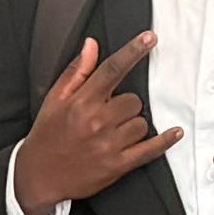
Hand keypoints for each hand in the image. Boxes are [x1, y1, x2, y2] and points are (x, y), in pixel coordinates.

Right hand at [12, 32, 176, 214]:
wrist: (38, 176)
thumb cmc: (47, 136)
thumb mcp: (54, 100)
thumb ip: (76, 72)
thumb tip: (92, 45)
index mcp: (81, 102)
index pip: (112, 69)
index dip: (133, 51)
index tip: (149, 38)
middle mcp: (96, 121)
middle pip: (134, 100)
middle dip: (126, 105)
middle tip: (110, 114)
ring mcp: (108, 145)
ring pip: (141, 123)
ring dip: (133, 125)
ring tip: (113, 133)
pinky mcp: (117, 165)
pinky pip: (149, 150)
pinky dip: (164, 142)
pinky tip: (175, 133)